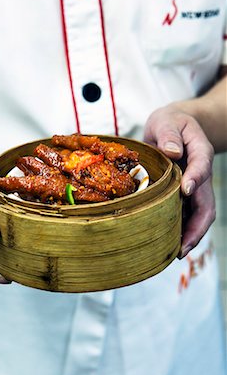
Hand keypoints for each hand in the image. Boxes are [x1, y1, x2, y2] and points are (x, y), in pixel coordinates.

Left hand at [144, 105, 214, 257]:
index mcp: (199, 151)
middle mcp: (200, 174)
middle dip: (197, 226)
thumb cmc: (171, 124)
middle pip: (207, 203)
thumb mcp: (168, 121)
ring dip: (190, 235)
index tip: (185, 189)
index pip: (202, 165)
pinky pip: (186, 214)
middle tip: (182, 246)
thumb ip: (169, 133)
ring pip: (199, 214)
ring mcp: (195, 187)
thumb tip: (172, 152)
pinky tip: (168, 243)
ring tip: (175, 253)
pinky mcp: (185, 194)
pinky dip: (180, 230)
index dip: (195, 177)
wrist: (176, 128)